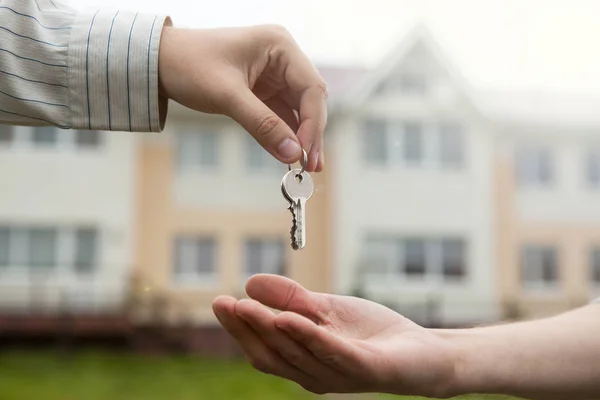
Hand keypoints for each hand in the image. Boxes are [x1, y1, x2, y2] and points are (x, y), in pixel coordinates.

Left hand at [158, 25, 326, 171]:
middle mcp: (282, 58)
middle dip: (310, 134)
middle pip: (310, 101)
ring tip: (305, 169)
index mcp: (280, 46)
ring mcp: (274, 75)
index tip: (304, 153)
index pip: (311, 88)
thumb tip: (293, 154)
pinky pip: (282, 116)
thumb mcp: (227, 96)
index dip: (312, 123)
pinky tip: (291, 156)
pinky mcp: (263, 91)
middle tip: (309, 167)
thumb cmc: (189, 65)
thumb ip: (262, 125)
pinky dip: (286, 136)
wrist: (159, 62)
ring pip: (299, 111)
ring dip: (301, 138)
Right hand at [212, 274, 458, 397]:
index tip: (220, 302)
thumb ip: (291, 299)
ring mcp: (341, 375)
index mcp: (303, 361)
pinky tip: (290, 319)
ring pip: (298, 352)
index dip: (240, 328)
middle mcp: (315, 375)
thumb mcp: (326, 309)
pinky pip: (334, 354)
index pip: (264, 347)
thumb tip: (251, 283)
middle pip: (274, 353)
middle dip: (247, 328)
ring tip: (247, 306)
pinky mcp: (367, 369)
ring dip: (270, 328)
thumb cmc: (370, 334)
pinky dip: (310, 337)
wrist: (421, 352)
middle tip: (226, 303)